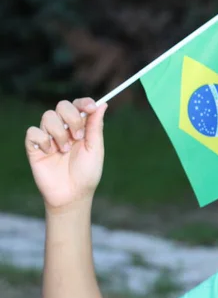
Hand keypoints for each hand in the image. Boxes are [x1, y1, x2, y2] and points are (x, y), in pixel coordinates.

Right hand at [25, 98, 107, 212]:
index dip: (84, 102)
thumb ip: (96, 126)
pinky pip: (33, 132)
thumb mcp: (95, 149)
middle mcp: (64, 128)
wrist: (72, 194)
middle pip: (62, 105)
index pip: (79, 105)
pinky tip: (50, 152)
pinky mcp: (35, 146)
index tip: (91, 108)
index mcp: (80, 127)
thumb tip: (103, 104)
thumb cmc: (87, 173)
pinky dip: (43, 140)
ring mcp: (48, 136)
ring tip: (65, 150)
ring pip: (48, 116)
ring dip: (60, 133)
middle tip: (78, 136)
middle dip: (72, 118)